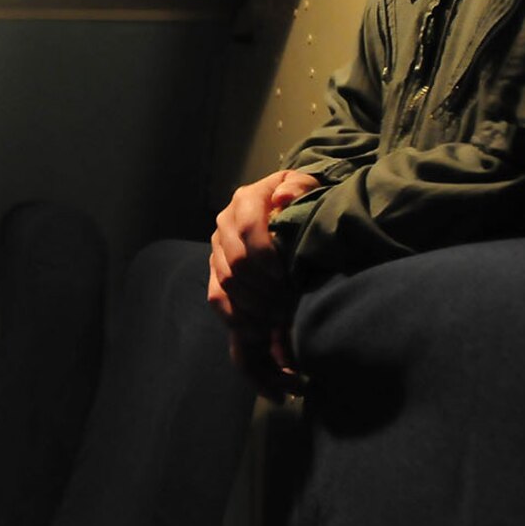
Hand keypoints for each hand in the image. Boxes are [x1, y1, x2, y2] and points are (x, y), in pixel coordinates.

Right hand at [208, 169, 317, 397]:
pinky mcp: (217, 274)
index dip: (265, 256)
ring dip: (253, 308)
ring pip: (225, 285)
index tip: (287, 276)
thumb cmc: (302, 198)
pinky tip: (260, 340)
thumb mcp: (307, 186)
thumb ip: (298, 188)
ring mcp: (218, 252)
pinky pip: (217, 300)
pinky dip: (235, 319)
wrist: (289, 205)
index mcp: (245, 201)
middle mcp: (224, 225)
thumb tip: (284, 200)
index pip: (247, 231)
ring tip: (280, 324)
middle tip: (289, 309)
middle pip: (234, 264)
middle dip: (262, 290)